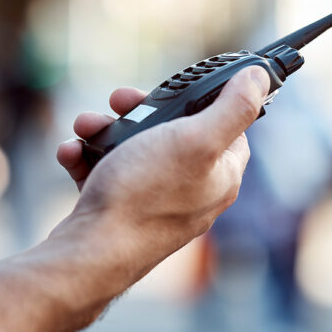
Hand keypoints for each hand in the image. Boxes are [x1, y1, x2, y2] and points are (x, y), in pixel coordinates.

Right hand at [57, 66, 269, 263]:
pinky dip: (87, 159)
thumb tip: (260, 79)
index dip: (206, 102)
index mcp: (220, 176)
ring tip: (86, 127)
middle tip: (119, 101)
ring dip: (104, 131)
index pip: (230, 128)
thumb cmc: (144, 196)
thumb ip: (233, 107)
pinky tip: (71, 154)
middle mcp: (192, 192)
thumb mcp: (196, 139)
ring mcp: (153, 204)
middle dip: (139, 111)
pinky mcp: (120, 212)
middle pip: (173, 134)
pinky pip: (105, 174)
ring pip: (133, 151)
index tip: (179, 88)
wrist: (91, 252)